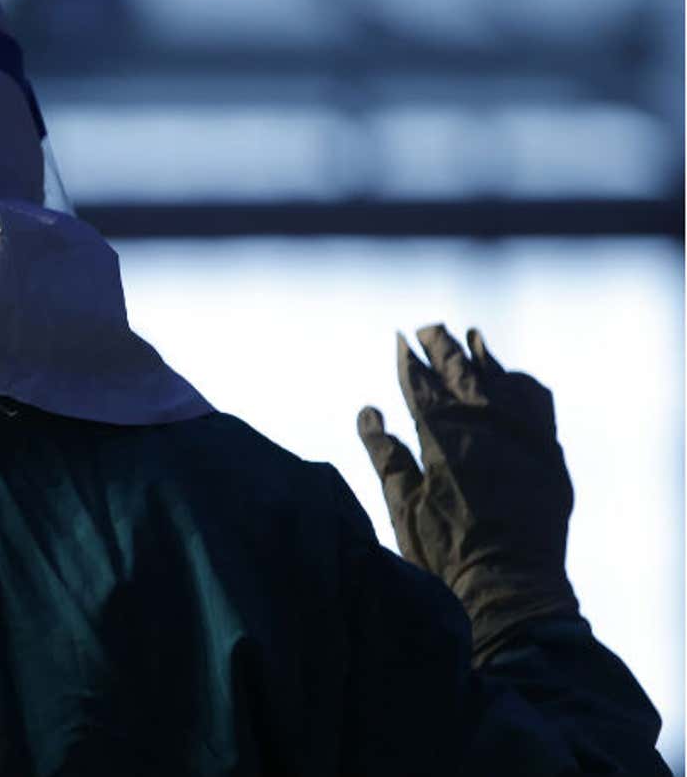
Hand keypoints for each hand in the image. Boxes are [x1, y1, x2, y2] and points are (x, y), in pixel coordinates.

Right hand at [357, 325, 577, 663]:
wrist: (511, 587)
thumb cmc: (446, 552)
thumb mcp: (402, 504)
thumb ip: (385, 453)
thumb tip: (369, 411)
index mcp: (443, 436)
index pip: (420, 383)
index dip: (407, 360)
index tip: (399, 340)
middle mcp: (487, 424)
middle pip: (461, 369)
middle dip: (441, 346)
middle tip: (428, 329)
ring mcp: (523, 435)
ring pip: (502, 378)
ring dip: (482, 356)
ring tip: (470, 336)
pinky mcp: (547, 452)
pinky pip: (537, 402)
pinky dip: (521, 384)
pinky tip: (511, 378)